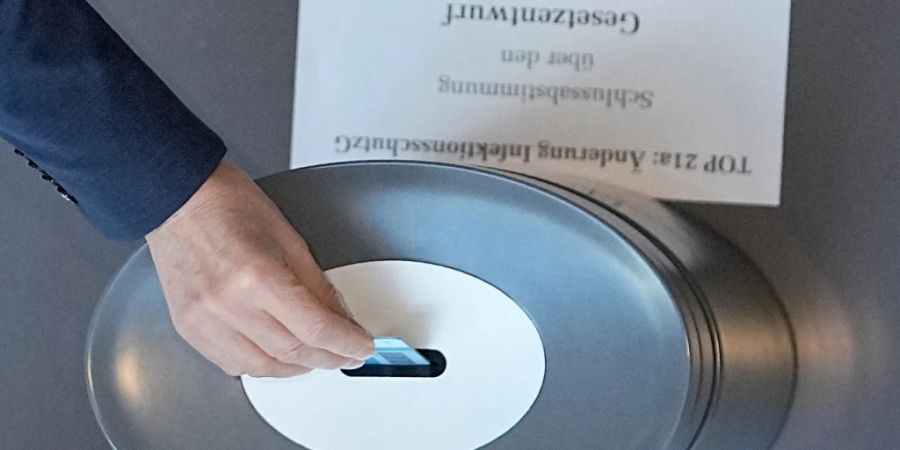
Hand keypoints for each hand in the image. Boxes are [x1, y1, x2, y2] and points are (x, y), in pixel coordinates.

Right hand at [146, 161, 373, 376]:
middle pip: (293, 352)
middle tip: (347, 353)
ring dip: (298, 367)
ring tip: (317, 356)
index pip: (315, 328)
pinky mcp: (189, 330)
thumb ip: (317, 286)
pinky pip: (233, 364)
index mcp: (257, 277)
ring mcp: (204, 321)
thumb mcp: (290, 239)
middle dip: (329, 357)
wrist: (178, 200)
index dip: (346, 342)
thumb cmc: (229, 207)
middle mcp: (228, 305)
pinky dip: (263, 364)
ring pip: (264, 367)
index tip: (361, 346)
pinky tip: (278, 355)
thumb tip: (341, 319)